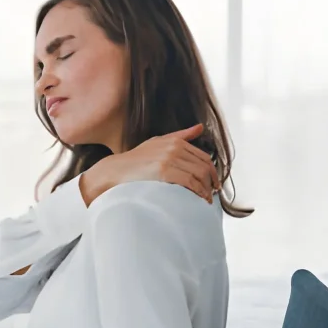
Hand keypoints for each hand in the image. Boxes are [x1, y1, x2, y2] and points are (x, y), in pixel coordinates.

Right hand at [79, 123, 219, 204]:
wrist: (115, 170)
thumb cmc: (135, 160)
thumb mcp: (157, 142)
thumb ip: (180, 136)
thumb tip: (200, 128)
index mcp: (175, 141)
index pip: (203, 157)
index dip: (212, 172)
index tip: (213, 184)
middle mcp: (174, 148)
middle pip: (204, 167)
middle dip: (211, 182)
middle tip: (211, 194)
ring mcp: (169, 158)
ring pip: (199, 175)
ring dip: (205, 190)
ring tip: (205, 200)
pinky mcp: (164, 171)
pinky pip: (189, 182)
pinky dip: (197, 192)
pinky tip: (198, 199)